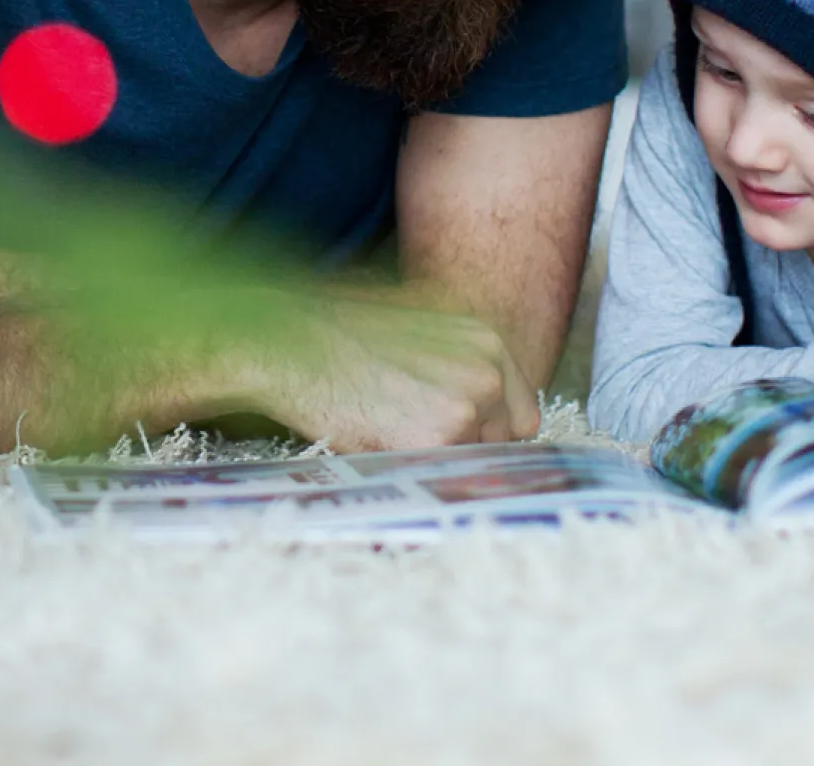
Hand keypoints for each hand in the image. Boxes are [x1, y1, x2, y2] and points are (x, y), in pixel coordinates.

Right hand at [253, 295, 540, 451]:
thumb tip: (475, 415)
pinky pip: (439, 477)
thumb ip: (458, 370)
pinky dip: (412, 471)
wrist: (293, 347)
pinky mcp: (437, 442)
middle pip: (503, 441)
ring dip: (439, 460)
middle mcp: (487, 373)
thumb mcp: (417, 336)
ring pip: (469, 462)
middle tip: (415, 434)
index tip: (464, 438)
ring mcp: (466, 409)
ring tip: (389, 430)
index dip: (489, 430)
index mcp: (486, 341)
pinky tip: (378, 441)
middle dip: (467, 447)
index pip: (520, 412)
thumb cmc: (341, 339)